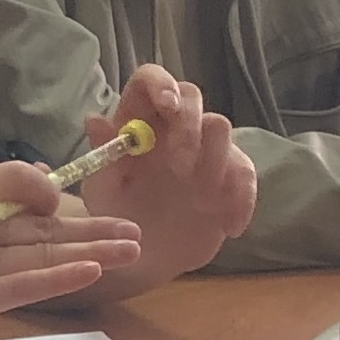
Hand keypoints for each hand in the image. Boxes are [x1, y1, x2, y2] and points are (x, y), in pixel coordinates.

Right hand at [0, 159, 144, 339]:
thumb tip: (41, 178)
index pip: (6, 180)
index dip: (42, 186)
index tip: (68, 201)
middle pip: (36, 221)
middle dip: (90, 226)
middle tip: (133, 230)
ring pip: (40, 249)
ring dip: (92, 249)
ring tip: (130, 250)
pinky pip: (25, 283)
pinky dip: (61, 275)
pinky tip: (91, 271)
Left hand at [71, 67, 254, 295]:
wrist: (145, 258)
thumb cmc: (119, 217)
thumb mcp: (103, 195)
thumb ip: (102, 161)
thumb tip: (94, 118)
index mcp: (136, 122)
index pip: (149, 80)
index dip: (161, 84)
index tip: (168, 106)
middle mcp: (171, 128)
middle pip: (191, 94)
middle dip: (188, 123)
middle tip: (178, 166)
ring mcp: (203, 150)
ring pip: (222, 126)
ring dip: (214, 157)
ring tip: (199, 200)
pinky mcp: (229, 177)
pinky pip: (246, 173)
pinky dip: (242, 199)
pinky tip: (229, 227)